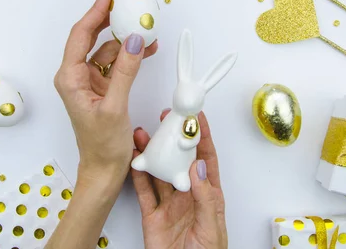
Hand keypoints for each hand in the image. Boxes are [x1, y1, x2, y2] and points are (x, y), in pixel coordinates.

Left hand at [54, 0, 157, 182]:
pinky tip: (146, 49)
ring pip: (107, 50)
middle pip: (91, 37)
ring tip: (146, 29)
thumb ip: (126, 71)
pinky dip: (130, 56)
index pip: (81, 35)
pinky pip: (116, 64)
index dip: (95, 11)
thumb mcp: (115, 105)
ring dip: (126, 40)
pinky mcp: (102, 88)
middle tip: (125, 1)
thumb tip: (135, 40)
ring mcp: (89, 81)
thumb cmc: (102, 145)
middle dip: (108, 19)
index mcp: (69, 77)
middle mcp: (76, 76)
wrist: (104, 169)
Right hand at [132, 110, 227, 248]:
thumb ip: (205, 198)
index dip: (202, 137)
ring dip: (151, 152)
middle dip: (172, 139)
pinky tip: (134, 160)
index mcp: (207, 196)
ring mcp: (169, 204)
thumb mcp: (211, 227)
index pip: (205, 160)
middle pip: (179, 160)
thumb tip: (198, 168)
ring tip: (142, 135)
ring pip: (159, 171)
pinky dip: (137, 174)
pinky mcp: (151, 215)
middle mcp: (188, 196)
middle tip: (165, 120)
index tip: (197, 118)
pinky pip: (143, 190)